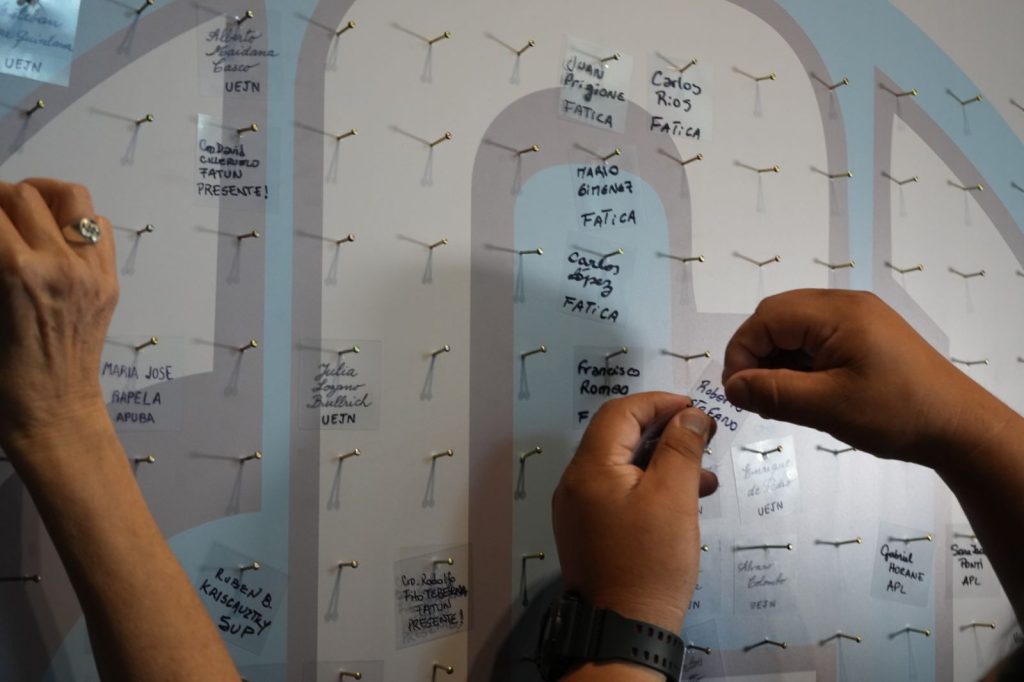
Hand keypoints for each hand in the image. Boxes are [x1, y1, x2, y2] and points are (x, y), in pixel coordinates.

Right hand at [0, 180, 116, 455]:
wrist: (54, 412)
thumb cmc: (2, 376)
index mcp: (17, 273)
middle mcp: (60, 265)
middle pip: (25, 195)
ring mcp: (91, 272)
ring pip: (72, 199)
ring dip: (40, 195)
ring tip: (21, 209)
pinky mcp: (109, 283)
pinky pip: (99, 228)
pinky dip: (76, 218)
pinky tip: (54, 233)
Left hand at [552, 393, 716, 632]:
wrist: (624, 629)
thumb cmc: (649, 562)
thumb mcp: (673, 498)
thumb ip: (681, 449)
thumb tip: (690, 415)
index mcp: (589, 468)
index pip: (620, 413)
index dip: (659, 403)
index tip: (695, 409)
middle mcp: (576, 483)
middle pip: (618, 437)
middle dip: (662, 430)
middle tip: (702, 435)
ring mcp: (581, 509)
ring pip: (622, 466)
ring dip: (662, 460)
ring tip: (703, 472)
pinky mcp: (592, 531)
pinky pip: (620, 493)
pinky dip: (650, 486)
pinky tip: (685, 499)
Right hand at [722, 289, 993, 464]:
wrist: (959, 426)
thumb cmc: (896, 414)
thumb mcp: (828, 407)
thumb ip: (773, 393)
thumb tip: (731, 386)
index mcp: (837, 313)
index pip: (766, 318)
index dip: (742, 352)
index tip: (738, 393)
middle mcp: (845, 304)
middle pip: (777, 317)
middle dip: (757, 354)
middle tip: (755, 397)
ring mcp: (857, 318)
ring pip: (794, 328)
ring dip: (777, 360)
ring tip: (779, 399)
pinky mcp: (865, 335)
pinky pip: (816, 338)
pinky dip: (799, 362)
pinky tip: (803, 391)